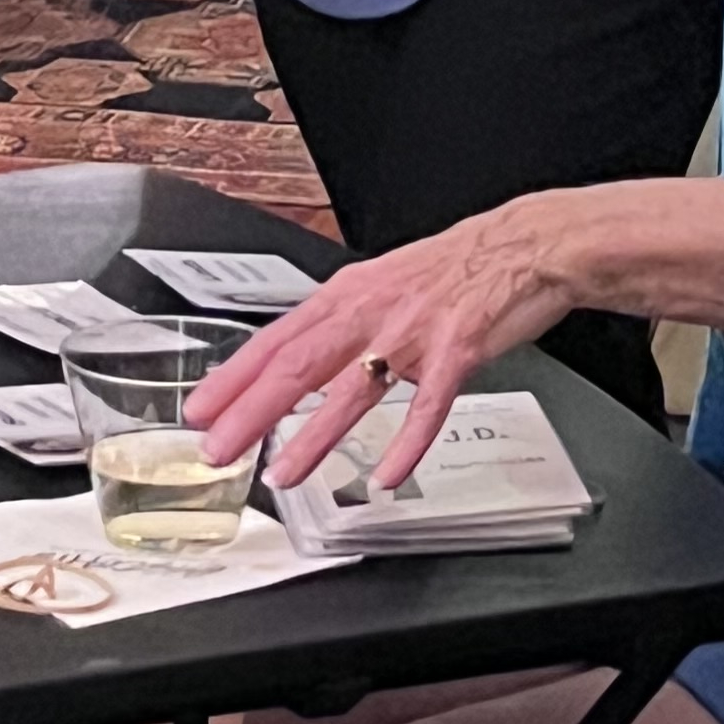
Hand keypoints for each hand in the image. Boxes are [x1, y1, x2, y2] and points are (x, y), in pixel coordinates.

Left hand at [186, 204, 588, 496]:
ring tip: (285, 474)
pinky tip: (387, 476)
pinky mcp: (457, 351)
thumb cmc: (452, 269)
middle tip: (219, 448)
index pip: (276, 339)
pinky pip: (427, 407)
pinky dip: (406, 444)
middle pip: (299, 365)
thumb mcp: (381, 285)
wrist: (522, 246)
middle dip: (252, 410)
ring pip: (352, 390)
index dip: (235, 376)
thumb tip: (296, 361)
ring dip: (314, 436)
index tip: (201, 408)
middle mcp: (372, 311)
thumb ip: (340, 323)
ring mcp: (413, 332)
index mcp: (348, 295)